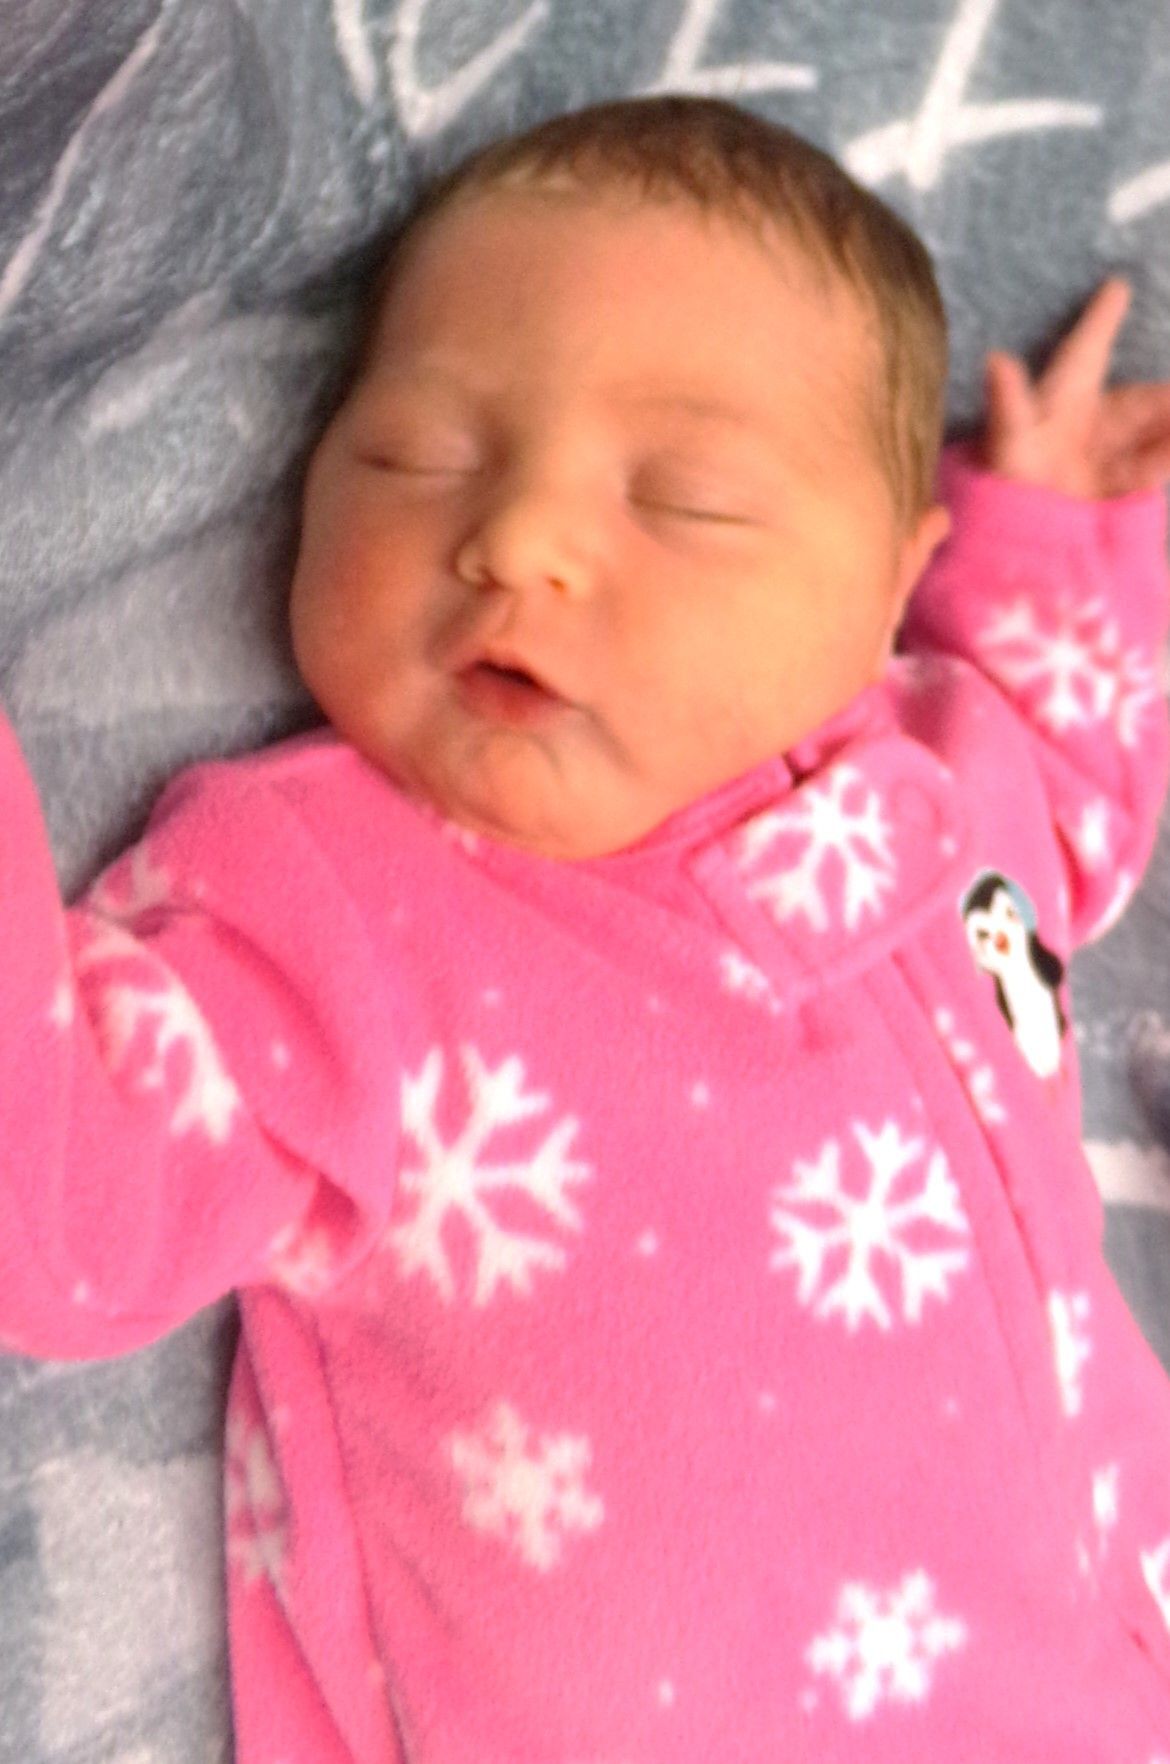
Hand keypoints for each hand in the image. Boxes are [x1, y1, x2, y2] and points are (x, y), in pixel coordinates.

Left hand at [979, 277, 1169, 498]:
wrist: (1011, 555)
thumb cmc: (1001, 492)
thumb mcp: (1005, 447)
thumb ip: (1007, 404)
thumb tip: (996, 359)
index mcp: (1057, 404)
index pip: (1085, 352)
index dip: (1100, 319)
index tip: (1116, 285)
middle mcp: (1082, 429)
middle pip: (1135, 402)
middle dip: (1164, 399)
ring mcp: (1099, 461)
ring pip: (1150, 433)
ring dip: (1169, 428)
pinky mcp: (1112, 494)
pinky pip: (1149, 469)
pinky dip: (1166, 458)